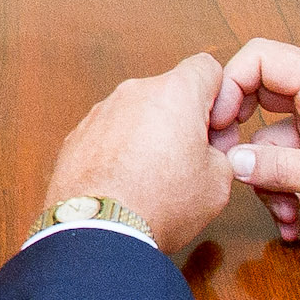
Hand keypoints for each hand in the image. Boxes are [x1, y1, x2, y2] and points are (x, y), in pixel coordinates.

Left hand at [43, 53, 235, 256]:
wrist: (98, 231)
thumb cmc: (160, 203)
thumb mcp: (218, 182)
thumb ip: (223, 152)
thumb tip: (212, 148)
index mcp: (174, 92)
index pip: (207, 67)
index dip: (219, 97)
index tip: (216, 129)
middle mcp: (134, 92)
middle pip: (170, 92)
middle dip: (183, 120)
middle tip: (190, 161)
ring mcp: (101, 112)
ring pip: (138, 113)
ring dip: (150, 135)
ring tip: (153, 179)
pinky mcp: (77, 135)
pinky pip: (110, 134)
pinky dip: (120, 151)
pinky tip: (125, 184)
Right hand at [211, 39, 299, 243]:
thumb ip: (284, 168)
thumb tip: (235, 163)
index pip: (260, 59)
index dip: (229, 87)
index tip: (217, 130)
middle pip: (259, 98)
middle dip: (242, 139)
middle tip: (229, 170)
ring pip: (275, 140)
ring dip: (270, 179)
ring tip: (282, 216)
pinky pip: (295, 163)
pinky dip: (289, 190)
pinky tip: (294, 222)